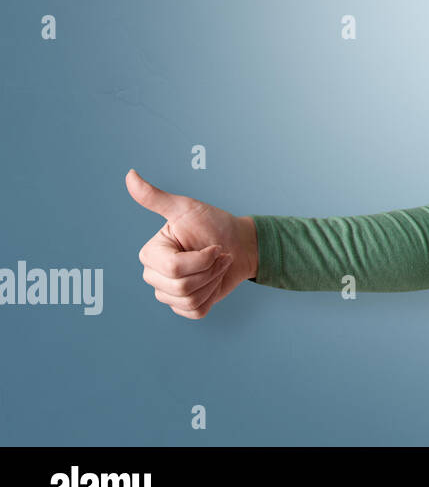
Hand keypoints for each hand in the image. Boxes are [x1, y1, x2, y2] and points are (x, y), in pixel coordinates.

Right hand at [126, 169, 258, 318]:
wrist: (240, 245)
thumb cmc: (214, 224)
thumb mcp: (187, 208)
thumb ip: (156, 197)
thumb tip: (129, 175)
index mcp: (151, 254)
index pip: (175, 268)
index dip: (203, 259)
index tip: (214, 246)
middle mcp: (154, 275)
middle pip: (181, 287)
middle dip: (210, 270)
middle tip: (219, 256)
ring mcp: (167, 293)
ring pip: (189, 300)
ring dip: (213, 282)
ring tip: (218, 266)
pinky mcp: (183, 307)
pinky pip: (195, 312)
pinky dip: (212, 297)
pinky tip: (213, 282)